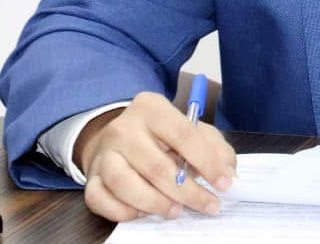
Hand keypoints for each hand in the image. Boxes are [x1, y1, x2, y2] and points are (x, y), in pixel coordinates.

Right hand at [73, 91, 237, 221]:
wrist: (116, 137)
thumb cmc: (161, 136)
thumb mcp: (191, 130)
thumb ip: (214, 147)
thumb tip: (228, 173)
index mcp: (152, 108)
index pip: (183, 135)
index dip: (207, 162)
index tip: (224, 183)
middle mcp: (124, 128)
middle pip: (156, 166)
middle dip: (187, 192)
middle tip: (208, 205)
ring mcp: (104, 153)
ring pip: (125, 185)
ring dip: (156, 204)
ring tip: (176, 210)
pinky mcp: (91, 178)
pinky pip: (102, 200)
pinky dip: (125, 212)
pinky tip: (144, 211)